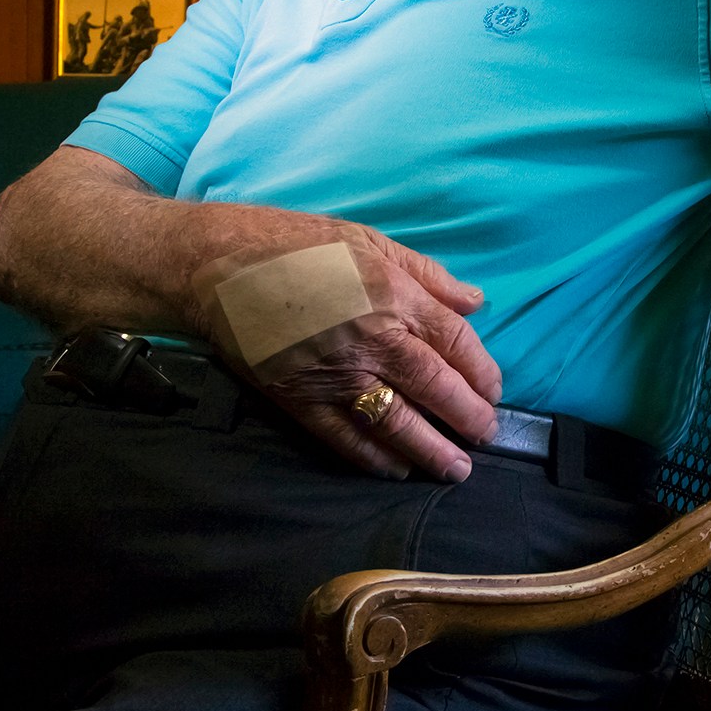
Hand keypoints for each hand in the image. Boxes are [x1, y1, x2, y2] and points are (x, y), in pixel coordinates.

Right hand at [187, 208, 501, 482]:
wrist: (217, 267)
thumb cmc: (295, 245)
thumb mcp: (368, 240)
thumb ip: (426, 274)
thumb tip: (474, 302)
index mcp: (394, 296)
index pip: (455, 343)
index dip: (482, 372)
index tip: (494, 391)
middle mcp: (372, 341)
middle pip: (435, 389)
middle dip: (467, 418)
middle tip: (486, 436)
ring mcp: (335, 376)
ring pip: (397, 423)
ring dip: (431, 451)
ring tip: (456, 470)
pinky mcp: (300, 400)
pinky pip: (346, 438)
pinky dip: (374, 458)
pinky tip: (397, 469)